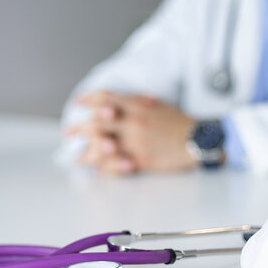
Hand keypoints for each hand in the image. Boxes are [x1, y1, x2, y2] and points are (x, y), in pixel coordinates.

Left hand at [68, 91, 197, 173]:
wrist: (197, 139)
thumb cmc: (178, 122)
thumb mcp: (157, 104)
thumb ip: (136, 101)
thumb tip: (118, 100)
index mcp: (136, 106)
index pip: (104, 98)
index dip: (87, 99)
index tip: (78, 103)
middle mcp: (132, 122)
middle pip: (95, 123)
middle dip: (78, 128)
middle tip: (69, 133)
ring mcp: (135, 142)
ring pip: (100, 147)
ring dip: (86, 152)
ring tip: (79, 156)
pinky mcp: (140, 160)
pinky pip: (115, 165)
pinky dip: (104, 167)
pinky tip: (98, 169)